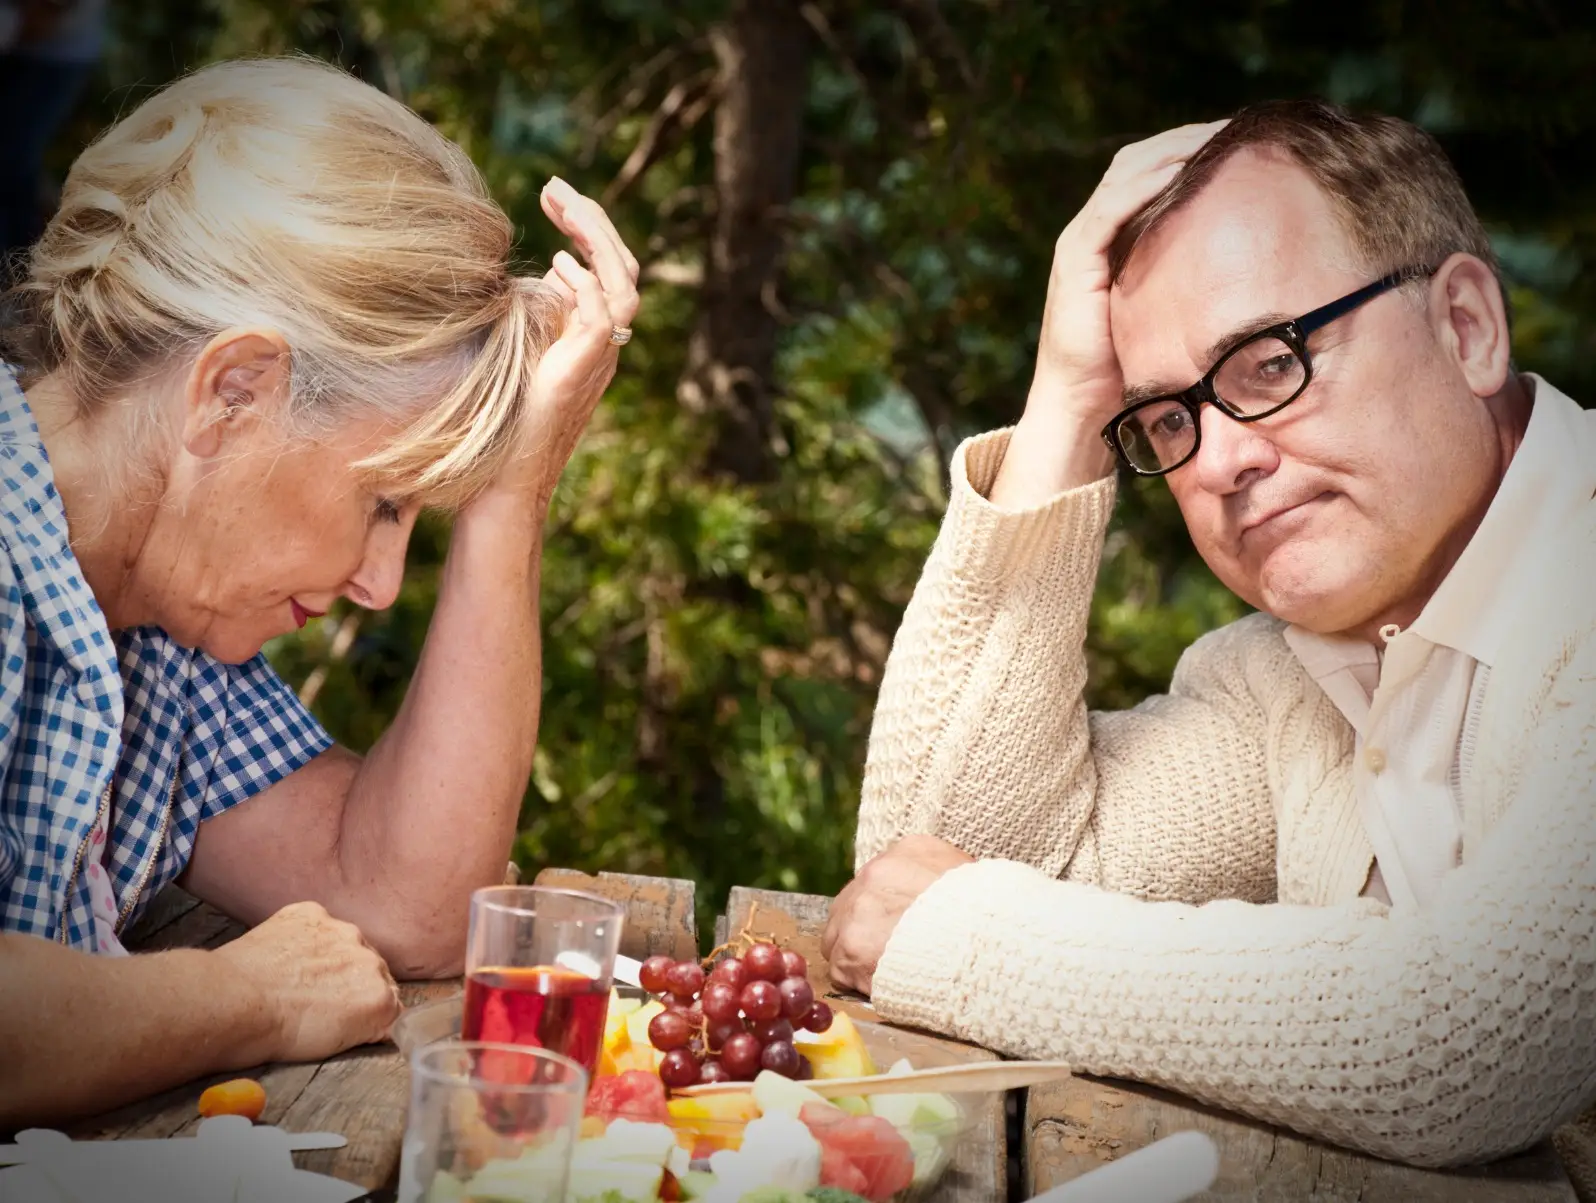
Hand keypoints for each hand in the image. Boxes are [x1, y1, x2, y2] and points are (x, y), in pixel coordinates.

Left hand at [216, 901, 401, 1064]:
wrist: (236, 1003)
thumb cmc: (277, 1032)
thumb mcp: (337, 1045)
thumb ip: (369, 1024)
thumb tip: (379, 1018)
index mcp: (380, 996)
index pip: (390, 999)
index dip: (367, 1008)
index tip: (348, 1014)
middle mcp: (370, 958)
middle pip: (370, 968)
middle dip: (351, 980)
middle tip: (318, 999)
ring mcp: (341, 931)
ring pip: (346, 943)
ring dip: (331, 956)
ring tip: (297, 977)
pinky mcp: (311, 914)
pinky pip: (316, 924)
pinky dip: (305, 937)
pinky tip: (285, 955)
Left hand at [494, 177, 640, 503]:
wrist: (506, 479)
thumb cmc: (499, 426)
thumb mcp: (513, 353)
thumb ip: (527, 316)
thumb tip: (518, 277)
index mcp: (592, 337)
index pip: (607, 269)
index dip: (585, 228)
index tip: (550, 197)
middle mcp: (605, 344)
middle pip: (622, 267)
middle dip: (590, 219)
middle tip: (553, 188)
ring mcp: (599, 358)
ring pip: (624, 284)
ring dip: (595, 240)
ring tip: (561, 209)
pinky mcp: (584, 370)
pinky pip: (604, 315)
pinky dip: (586, 285)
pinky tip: (556, 265)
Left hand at [822, 835, 974, 995]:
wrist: (990, 944)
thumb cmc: (988, 918)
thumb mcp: (969, 878)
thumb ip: (941, 879)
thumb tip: (934, 893)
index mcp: (908, 851)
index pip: (880, 879)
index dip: (886, 907)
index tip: (898, 925)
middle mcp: (876, 874)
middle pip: (851, 905)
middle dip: (864, 929)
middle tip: (887, 953)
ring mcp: (859, 910)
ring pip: (838, 937)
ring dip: (857, 956)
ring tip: (886, 973)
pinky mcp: (851, 949)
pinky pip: (841, 970)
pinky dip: (860, 982)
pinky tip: (885, 986)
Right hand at [990, 121, 1226, 505]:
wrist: (1082, 411)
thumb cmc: (1130, 374)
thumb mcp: (1173, 315)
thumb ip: (1197, 285)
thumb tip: (1264, 274)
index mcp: (1117, 238)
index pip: (1154, 173)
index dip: (1195, 149)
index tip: (1245, 141)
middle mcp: (1094, 231)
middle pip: (1141, 160)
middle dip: (1190, 137)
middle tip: (1241, 126)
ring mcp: (1080, 242)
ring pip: (1128, 171)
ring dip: (1174, 147)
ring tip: (1221, 136)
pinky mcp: (1075, 259)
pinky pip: (1112, 206)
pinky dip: (1148, 182)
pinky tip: (1185, 169)